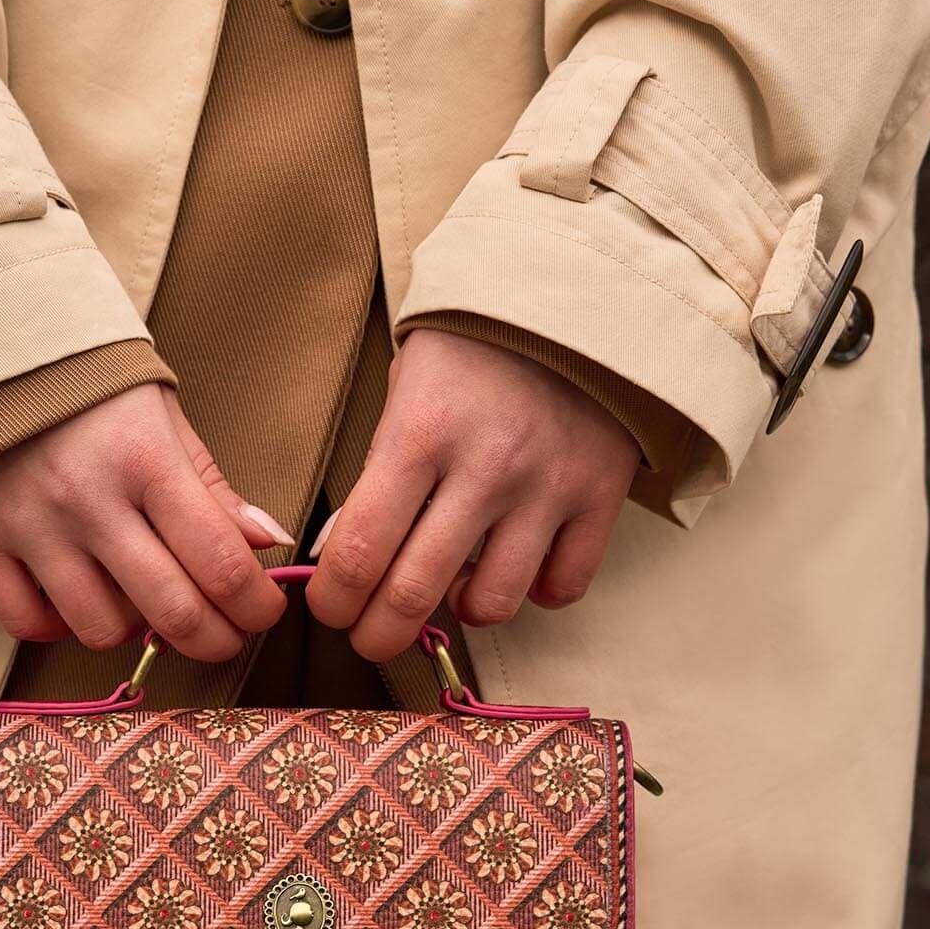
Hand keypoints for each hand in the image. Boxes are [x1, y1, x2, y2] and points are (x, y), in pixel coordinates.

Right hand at [0, 385, 290, 659]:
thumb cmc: (89, 384)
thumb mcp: (163, 417)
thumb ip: (212, 487)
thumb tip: (267, 542)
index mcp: (147, 459)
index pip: (222, 564)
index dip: (257, 606)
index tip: (263, 611)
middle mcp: (89, 499)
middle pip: (173, 611)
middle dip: (216, 639)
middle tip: (225, 634)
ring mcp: (31, 525)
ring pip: (101, 628)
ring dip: (135, 630)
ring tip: (140, 600)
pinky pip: (24, 622)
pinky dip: (57, 626)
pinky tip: (76, 600)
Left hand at [307, 329, 637, 661]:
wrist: (575, 294)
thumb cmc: (473, 347)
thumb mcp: (406, 391)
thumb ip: (376, 474)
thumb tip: (340, 557)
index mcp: (420, 433)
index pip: (358, 552)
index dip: (333, 600)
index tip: (330, 608)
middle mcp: (485, 468)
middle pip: (413, 593)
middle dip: (377, 633)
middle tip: (368, 634)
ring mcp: (547, 487)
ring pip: (492, 604)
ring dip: (460, 611)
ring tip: (451, 589)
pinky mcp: (599, 497)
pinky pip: (562, 586)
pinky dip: (536, 591)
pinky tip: (518, 565)